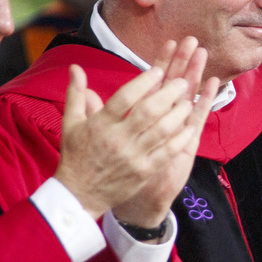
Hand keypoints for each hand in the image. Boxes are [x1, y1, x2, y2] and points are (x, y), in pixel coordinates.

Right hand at [54, 41, 205, 220]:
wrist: (79, 194)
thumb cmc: (76, 156)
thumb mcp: (71, 123)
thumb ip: (76, 93)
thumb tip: (75, 66)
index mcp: (101, 124)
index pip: (125, 97)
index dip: (144, 82)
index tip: (159, 70)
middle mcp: (118, 138)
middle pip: (148, 111)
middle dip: (168, 94)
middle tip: (182, 81)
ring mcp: (134, 156)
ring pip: (162, 130)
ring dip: (178, 114)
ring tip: (188, 101)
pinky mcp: (144, 171)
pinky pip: (167, 152)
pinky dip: (180, 139)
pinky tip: (190, 128)